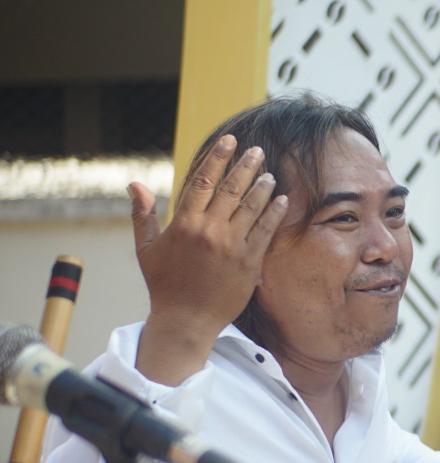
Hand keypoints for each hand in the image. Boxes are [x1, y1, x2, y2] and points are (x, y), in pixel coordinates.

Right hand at [132, 135, 287, 384]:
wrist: (185, 320)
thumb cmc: (164, 284)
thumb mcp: (146, 248)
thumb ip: (142, 214)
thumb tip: (135, 184)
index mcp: (183, 224)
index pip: (202, 181)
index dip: (218, 158)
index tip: (229, 142)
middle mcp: (209, 231)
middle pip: (231, 189)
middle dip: (246, 166)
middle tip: (257, 150)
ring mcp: (231, 246)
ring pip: (251, 207)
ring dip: (263, 187)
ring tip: (270, 173)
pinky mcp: (249, 262)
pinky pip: (265, 231)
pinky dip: (274, 213)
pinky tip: (282, 199)